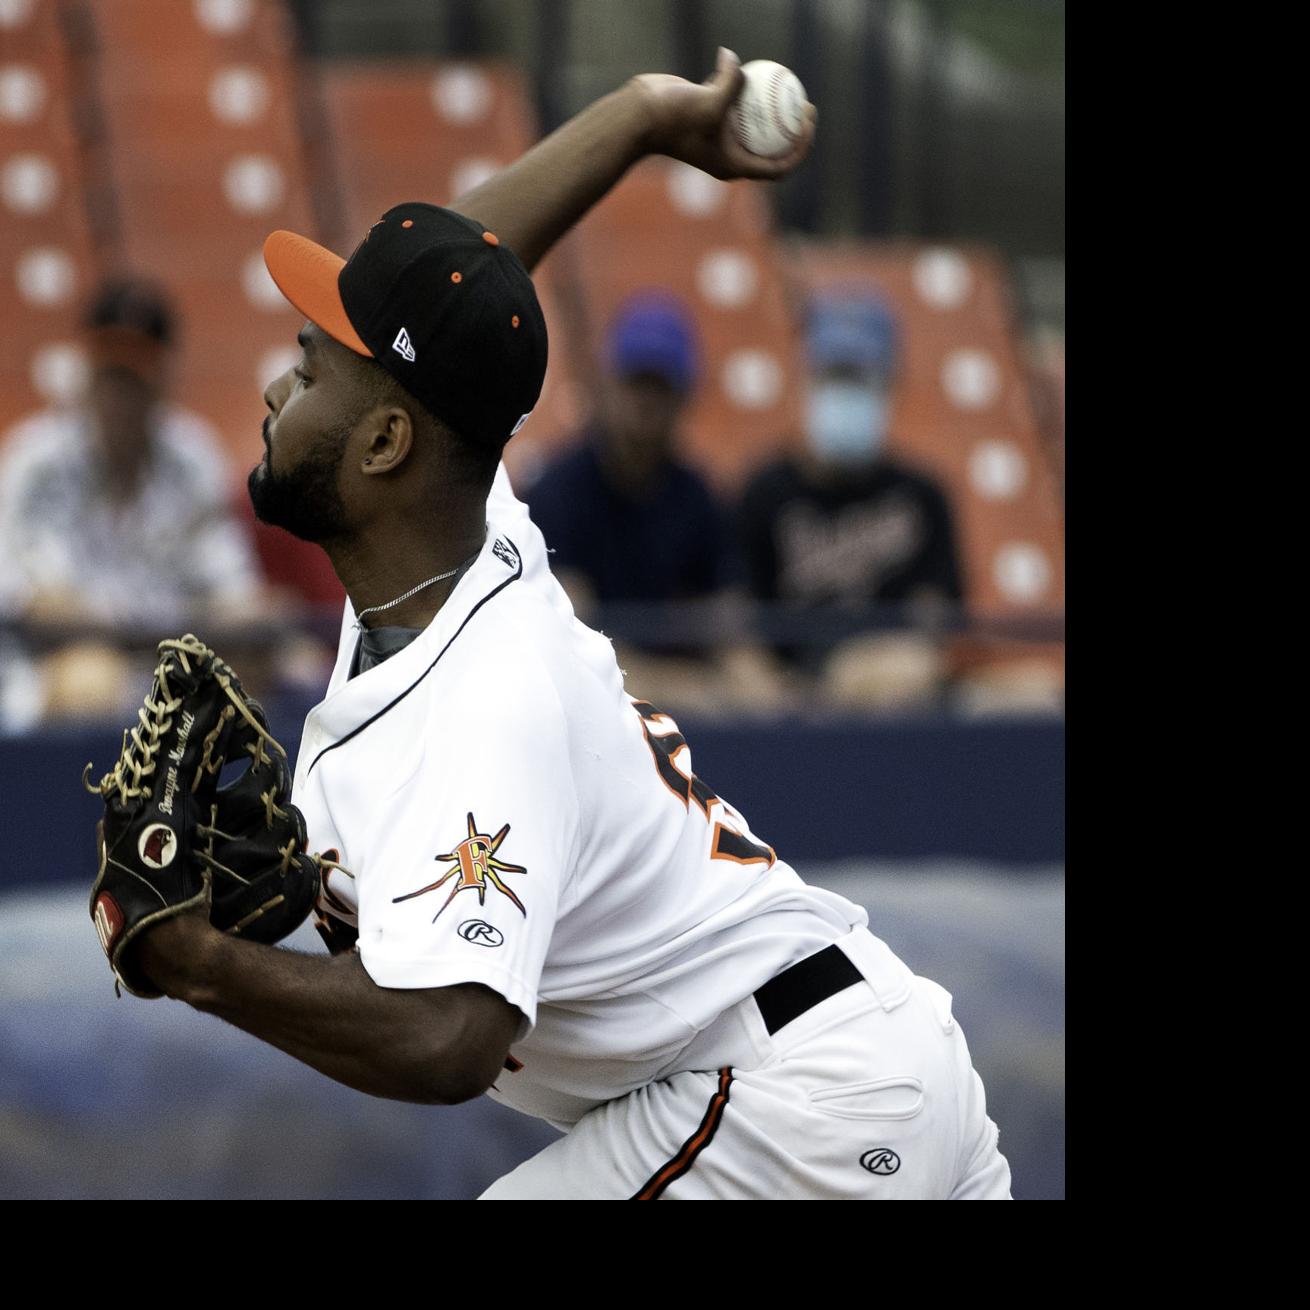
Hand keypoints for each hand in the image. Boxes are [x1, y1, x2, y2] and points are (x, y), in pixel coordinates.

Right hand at [632, 47, 815, 181]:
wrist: (640, 115)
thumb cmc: (673, 118)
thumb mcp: (708, 103)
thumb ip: (731, 83)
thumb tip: (735, 60)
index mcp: (734, 166)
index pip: (778, 166)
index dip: (799, 148)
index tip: (806, 123)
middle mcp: (729, 154)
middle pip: (772, 147)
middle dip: (793, 129)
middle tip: (806, 104)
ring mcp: (720, 135)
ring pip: (754, 122)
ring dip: (771, 107)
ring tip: (787, 84)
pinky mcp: (710, 115)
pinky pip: (735, 101)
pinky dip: (743, 86)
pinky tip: (750, 64)